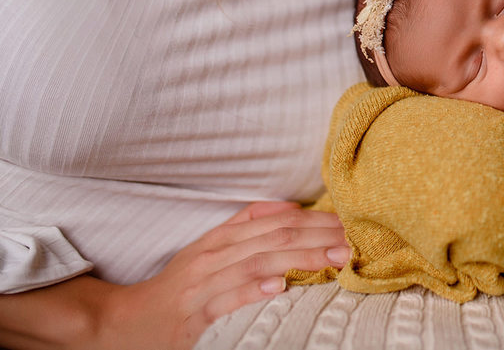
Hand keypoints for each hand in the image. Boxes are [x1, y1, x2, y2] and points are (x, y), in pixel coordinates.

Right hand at [97, 201, 347, 348]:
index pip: (277, 221)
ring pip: (256, 262)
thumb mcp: (211, 249)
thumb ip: (248, 225)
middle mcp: (214, 254)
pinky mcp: (193, 313)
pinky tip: (278, 286)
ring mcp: (202, 282)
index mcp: (222, 238)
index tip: (349, 224)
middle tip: (353, 241)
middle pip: (274, 238)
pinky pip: (225, 298)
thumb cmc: (178, 287)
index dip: (315, 220)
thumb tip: (291, 207)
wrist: (125, 322)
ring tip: (333, 259)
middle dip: (318, 237)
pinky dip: (251, 290)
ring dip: (299, 259)